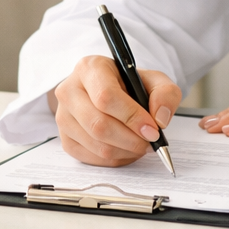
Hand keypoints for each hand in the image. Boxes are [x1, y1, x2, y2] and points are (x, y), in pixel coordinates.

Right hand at [49, 55, 181, 166]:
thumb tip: (160, 119)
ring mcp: (63, 116)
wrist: (109, 92)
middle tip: (150, 142)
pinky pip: (91, 158)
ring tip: (141, 144)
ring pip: (96, 145)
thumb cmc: (128, 84)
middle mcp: (69, 90)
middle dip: (131, 139)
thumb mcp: (153, 80)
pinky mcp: (65, 138)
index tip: (152, 129)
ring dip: (126, 151)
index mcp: (90, 68)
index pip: (106, 96)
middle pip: (99, 125)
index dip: (132, 117)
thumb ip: (165, 94)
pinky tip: (126, 149)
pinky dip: (115, 159)